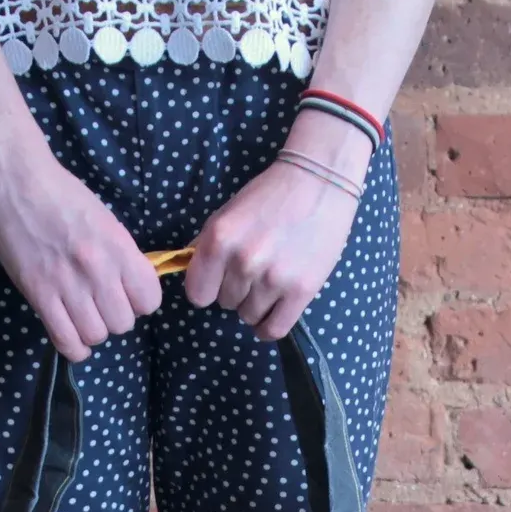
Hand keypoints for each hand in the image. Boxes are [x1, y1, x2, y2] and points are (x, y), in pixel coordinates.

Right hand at [0, 142, 161, 361]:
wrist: (17, 182)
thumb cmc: (63, 195)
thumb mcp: (106, 220)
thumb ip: (121, 255)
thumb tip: (131, 286)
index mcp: (119, 247)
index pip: (149, 300)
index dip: (141, 303)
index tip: (128, 295)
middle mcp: (97, 269)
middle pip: (123, 323)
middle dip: (115, 317)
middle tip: (101, 304)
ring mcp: (67, 284)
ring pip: (96, 334)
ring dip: (93, 330)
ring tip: (83, 316)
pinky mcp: (39, 294)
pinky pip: (66, 340)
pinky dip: (74, 347)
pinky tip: (73, 337)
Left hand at [184, 141, 363, 341]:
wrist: (320, 183)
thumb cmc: (270, 196)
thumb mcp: (227, 214)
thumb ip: (207, 245)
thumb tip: (190, 272)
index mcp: (219, 239)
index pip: (197, 293)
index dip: (208, 287)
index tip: (219, 280)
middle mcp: (243, 262)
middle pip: (226, 304)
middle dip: (237, 290)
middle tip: (257, 267)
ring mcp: (273, 278)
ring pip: (249, 316)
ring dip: (256, 304)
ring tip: (271, 279)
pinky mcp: (301, 291)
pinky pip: (273, 329)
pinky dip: (268, 326)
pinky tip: (273, 311)